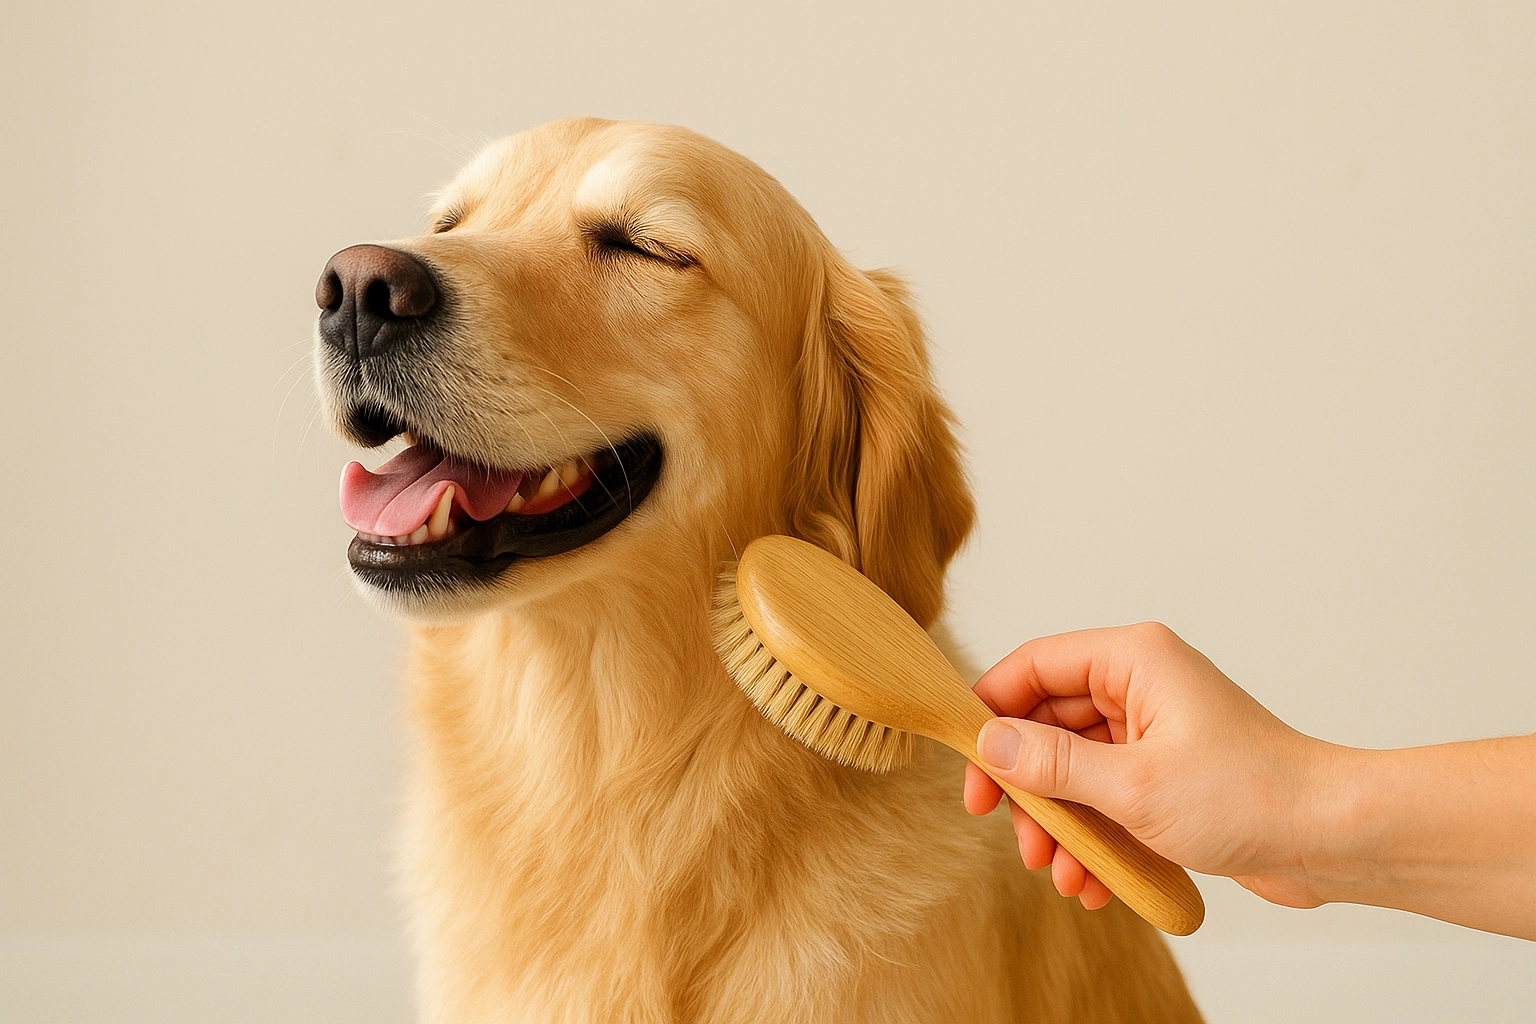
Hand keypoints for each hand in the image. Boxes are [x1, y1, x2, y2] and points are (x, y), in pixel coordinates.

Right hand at [963, 623, 1337, 909]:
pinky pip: (1107, 796)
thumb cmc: (1251, 796)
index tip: (970, 769)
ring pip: (1074, 768)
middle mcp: (1140, 685)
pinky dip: (1094, 836)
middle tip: (1013, 836)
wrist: (1333, 838)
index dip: (990, 714)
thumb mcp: (1133, 785)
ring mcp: (1154, 730)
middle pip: (1047, 723)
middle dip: (1028, 788)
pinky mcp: (1167, 772)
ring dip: (1060, 824)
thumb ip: (1052, 762)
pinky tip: (1094, 882)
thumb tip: (988, 742)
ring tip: (1060, 873)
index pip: (1032, 667)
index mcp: (1132, 659)